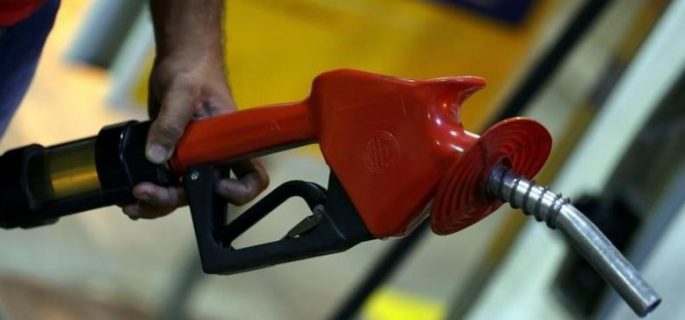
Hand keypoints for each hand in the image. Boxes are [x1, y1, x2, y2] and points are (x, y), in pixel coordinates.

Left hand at [121, 51, 268, 219]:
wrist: (179, 59)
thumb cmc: (193, 69)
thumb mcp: (182, 91)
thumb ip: (170, 123)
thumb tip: (156, 157)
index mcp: (230, 143)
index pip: (251, 176)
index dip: (239, 191)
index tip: (215, 186)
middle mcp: (214, 156)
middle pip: (203, 194)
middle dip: (173, 199)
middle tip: (143, 192)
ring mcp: (192, 158)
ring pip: (180, 193)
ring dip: (156, 203)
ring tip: (130, 203)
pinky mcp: (172, 155)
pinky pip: (163, 181)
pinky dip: (148, 191)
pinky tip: (129, 193)